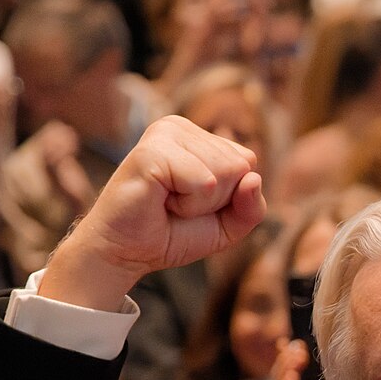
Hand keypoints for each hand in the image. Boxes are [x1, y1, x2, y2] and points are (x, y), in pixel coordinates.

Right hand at [42, 115, 265, 312]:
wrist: (126, 253)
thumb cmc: (172, 234)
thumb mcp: (227, 226)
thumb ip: (252, 207)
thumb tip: (254, 177)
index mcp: (197, 135)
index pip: (248, 162)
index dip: (230, 197)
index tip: (194, 204)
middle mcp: (180, 126)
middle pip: (239, 167)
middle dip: (215, 201)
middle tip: (177, 206)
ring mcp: (164, 134)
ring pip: (225, 172)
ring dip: (200, 204)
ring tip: (167, 203)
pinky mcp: (152, 151)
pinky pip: (204, 182)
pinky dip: (188, 204)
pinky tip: (160, 201)